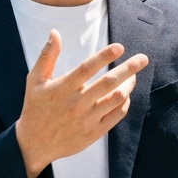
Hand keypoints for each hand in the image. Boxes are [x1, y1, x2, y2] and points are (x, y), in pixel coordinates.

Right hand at [15, 30, 148, 177]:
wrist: (34, 144)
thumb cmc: (35, 107)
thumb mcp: (35, 80)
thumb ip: (47, 56)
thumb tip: (55, 32)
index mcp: (62, 88)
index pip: (87, 68)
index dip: (104, 56)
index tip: (120, 47)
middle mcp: (76, 103)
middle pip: (108, 83)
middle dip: (128, 69)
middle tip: (143, 58)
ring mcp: (87, 119)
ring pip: (116, 99)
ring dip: (129, 85)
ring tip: (134, 76)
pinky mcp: (93, 132)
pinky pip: (116, 115)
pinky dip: (124, 103)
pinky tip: (125, 94)